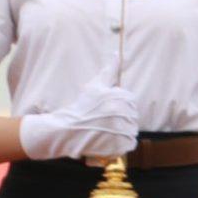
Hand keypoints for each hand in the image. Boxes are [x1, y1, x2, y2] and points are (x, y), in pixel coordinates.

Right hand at [19, 59, 138, 160]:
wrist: (65, 130)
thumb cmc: (81, 106)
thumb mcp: (95, 85)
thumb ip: (110, 70)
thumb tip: (117, 53)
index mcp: (122, 98)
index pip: (130, 102)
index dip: (118, 106)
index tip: (105, 111)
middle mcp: (124, 112)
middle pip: (132, 117)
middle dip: (120, 119)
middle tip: (102, 122)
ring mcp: (123, 129)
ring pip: (131, 130)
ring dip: (121, 132)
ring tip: (104, 131)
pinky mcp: (121, 144)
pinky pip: (129, 144)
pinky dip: (121, 145)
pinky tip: (108, 141)